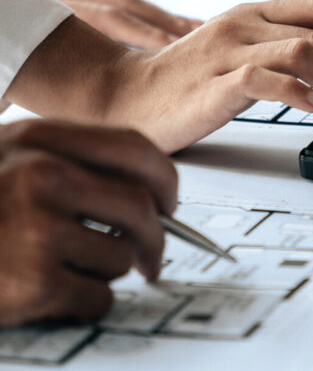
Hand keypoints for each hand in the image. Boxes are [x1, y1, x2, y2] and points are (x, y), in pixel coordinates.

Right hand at [0, 120, 176, 326]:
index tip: (168, 202)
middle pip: (141, 207)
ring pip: (121, 255)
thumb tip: (143, 188)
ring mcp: (37, 229)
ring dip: (107, 271)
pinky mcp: (34, 282)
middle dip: (157, 238)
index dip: (164, 179)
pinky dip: (88, 303)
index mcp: (39, 139)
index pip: (136, 148)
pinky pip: (99, 296)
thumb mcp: (6, 158)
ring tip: (68, 270)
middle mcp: (42, 176)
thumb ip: (66, 158)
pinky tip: (55, 296)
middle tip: (154, 257)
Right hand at [6, 0, 312, 153]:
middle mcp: (247, 22)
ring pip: (307, 53)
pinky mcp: (213, 83)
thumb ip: (285, 50)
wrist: (124, 98)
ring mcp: (229, 50)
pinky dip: (298, 92)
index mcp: (258, 12)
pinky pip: (264, 79)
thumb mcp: (242, 54)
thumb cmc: (189, 82)